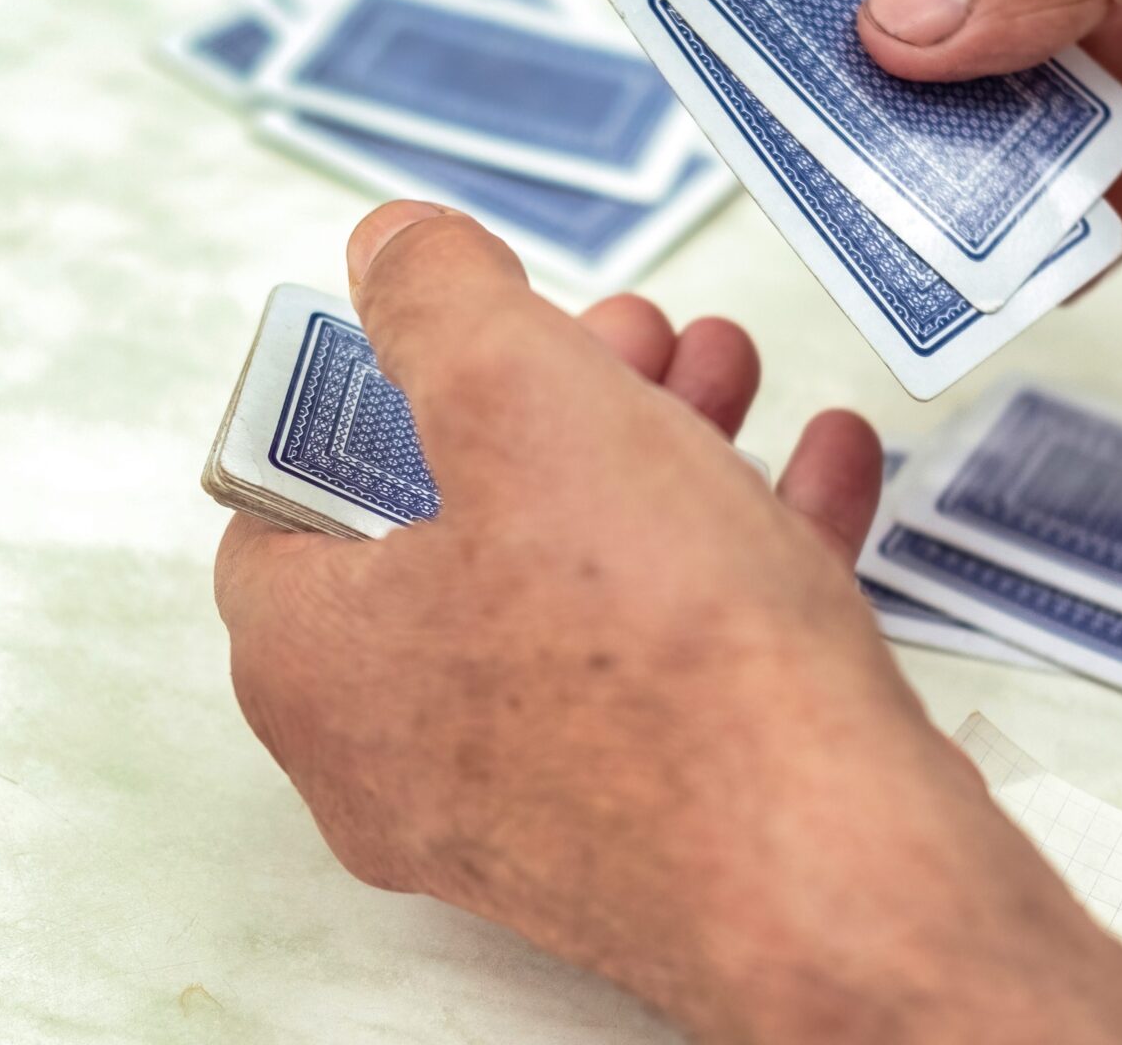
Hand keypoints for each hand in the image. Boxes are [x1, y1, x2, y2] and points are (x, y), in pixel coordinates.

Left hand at [215, 202, 1121, 1043]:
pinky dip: (736, 556)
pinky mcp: (654, 829)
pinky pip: (674, 667)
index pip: (289, 497)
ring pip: (579, 590)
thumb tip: (391, 247)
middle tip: (626, 330)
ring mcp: (531, 804)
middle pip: (456, 529)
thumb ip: (437, 300)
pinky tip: (820, 466)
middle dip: (555, 400)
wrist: (832, 875)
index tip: (456, 326)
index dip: (373, 385)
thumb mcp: (519, 396)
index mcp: (316, 660)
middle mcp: (401, 753)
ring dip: (658, 458)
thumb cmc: (656, 658)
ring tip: (727, 368)